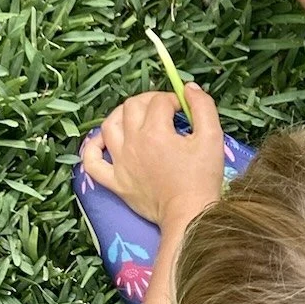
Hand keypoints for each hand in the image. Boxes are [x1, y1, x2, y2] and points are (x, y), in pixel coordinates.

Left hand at [81, 85, 226, 226]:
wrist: (189, 215)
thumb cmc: (202, 178)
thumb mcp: (212, 139)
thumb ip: (203, 108)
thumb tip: (189, 88)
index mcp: (155, 132)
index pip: (160, 101)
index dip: (174, 99)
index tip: (185, 109)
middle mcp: (132, 143)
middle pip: (131, 106)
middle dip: (149, 101)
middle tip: (164, 110)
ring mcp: (119, 163)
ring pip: (109, 126)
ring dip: (122, 115)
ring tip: (137, 118)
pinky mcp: (114, 182)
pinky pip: (92, 162)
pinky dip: (93, 147)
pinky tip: (104, 141)